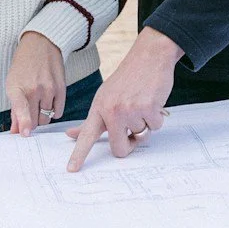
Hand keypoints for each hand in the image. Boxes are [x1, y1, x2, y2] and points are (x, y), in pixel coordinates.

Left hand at [6, 31, 66, 134]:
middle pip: (34, 120)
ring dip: (41, 116)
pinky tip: (48, 102)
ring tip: (37, 103)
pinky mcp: (61, 89)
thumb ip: (15, 109)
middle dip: (30, 122)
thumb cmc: (23, 66)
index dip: (23, 124)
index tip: (25, 133)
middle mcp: (34, 89)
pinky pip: (58, 112)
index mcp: (18, 88)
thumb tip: (16, 130)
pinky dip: (52, 112)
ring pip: (46, 118)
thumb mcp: (12, 85)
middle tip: (28, 114)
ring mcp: (49, 89)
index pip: (21, 109)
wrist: (40, 44)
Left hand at [66, 28, 183, 171]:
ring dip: (146, 124)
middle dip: (129, 145)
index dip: (79, 155)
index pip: (86, 135)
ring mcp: (129, 109)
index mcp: (98, 108)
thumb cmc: (128, 79)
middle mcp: (111, 110)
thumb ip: (91, 119)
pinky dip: (157, 117)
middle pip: (119, 148)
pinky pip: (155, 127)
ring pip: (141, 136)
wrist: (149, 57)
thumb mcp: (104, 96)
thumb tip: (71, 134)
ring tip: (143, 103)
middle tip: (134, 131)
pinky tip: (153, 101)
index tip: (71, 170)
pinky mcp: (147, 107)